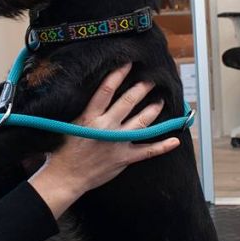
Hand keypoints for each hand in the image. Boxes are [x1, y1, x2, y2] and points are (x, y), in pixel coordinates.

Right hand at [28, 63, 180, 217]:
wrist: (67, 176)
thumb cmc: (65, 150)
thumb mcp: (71, 124)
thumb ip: (86, 112)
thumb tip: (98, 97)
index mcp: (90, 117)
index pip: (107, 90)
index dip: (118, 75)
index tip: (128, 64)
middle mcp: (106, 127)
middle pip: (128, 102)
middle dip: (142, 89)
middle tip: (151, 81)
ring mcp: (118, 142)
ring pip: (141, 122)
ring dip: (153, 110)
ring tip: (160, 101)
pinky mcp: (124, 157)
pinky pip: (148, 151)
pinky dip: (162, 146)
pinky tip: (175, 141)